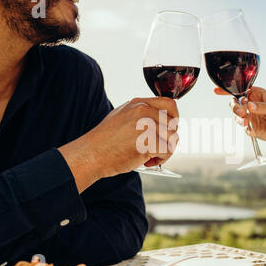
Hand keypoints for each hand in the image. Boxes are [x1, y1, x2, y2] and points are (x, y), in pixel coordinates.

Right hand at [59, 97, 178, 192]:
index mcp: (138, 103)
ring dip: (165, 150)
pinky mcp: (148, 141)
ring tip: (151, 156)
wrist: (91, 154)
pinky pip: (168, 150)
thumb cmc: (105, 141)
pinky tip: (148, 162)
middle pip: (174, 123)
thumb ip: (141, 114)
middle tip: (156, 147)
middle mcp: (143, 111)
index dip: (173, 119)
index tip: (167, 130)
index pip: (170, 104)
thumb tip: (162, 120)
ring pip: (173, 138)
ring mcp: (146, 125)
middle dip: (169, 138)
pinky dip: (161, 159)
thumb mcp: (122, 117)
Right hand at [215, 87, 265, 148]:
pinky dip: (245, 128)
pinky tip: (252, 129)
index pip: (241, 90)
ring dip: (239, 118)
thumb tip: (250, 105)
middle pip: (235, 103)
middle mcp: (252, 104)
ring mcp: (250, 116)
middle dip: (235, 107)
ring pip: (237, 115)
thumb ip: (263, 107)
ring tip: (246, 122)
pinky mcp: (250, 127)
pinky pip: (242, 127)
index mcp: (258, 95)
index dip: (229, 89)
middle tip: (242, 112)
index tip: (218, 91)